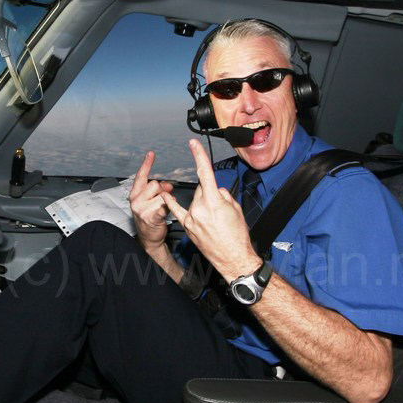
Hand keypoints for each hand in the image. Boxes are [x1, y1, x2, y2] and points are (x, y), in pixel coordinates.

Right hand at [128, 151, 173, 251]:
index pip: (140, 176)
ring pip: (160, 194)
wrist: (148, 238)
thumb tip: (167, 185)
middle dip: (162, 189)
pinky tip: (166, 210)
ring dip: (165, 200)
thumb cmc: (150, 219)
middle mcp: (136, 200)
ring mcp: (142, 208)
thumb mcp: (149, 202)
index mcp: (135, 194)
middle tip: (163, 197)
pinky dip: (168, 206)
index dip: (146, 164)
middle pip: (154, 184)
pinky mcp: (150, 216)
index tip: (151, 154)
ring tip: (162, 208)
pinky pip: (163, 205)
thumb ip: (156, 191)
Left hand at [161, 140, 260, 281]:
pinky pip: (177, 210)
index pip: (205, 172)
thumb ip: (223, 195)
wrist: (233, 258)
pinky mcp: (187, 226)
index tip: (193, 144)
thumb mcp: (235, 209)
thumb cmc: (238, 235)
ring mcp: (192, 217)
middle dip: (209, 193)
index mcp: (214, 201)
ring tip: (213, 220)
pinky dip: (171, 202)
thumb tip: (214, 190)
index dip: (198, 156)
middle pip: (201, 189)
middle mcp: (200, 207)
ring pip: (194, 200)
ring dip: (202, 204)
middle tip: (219, 208)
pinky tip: (164, 195)